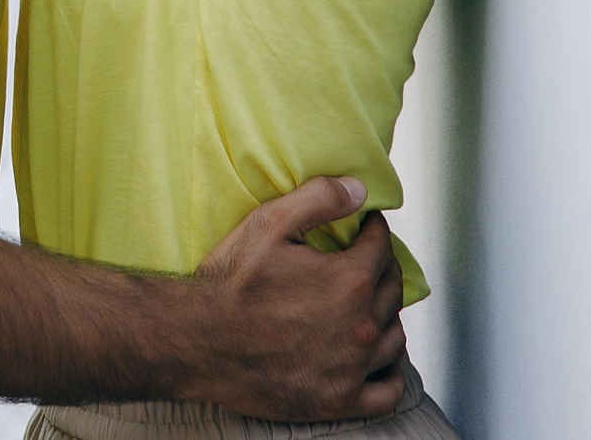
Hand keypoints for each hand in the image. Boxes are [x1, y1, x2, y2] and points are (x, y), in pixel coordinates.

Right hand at [183, 177, 407, 420]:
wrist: (196, 341)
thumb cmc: (229, 283)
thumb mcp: (268, 224)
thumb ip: (319, 199)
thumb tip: (359, 189)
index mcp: (350, 281)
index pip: (382, 248)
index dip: (375, 231)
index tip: (366, 227)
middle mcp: (361, 326)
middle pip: (392, 291)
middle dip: (383, 269)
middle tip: (367, 261)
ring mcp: (354, 368)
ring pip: (394, 338)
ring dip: (387, 317)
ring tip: (370, 306)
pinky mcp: (340, 401)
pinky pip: (389, 391)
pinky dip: (391, 373)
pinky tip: (377, 358)